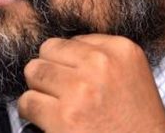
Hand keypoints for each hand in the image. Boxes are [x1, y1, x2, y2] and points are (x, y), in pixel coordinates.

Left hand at [18, 34, 164, 132]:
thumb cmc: (137, 124)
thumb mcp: (132, 76)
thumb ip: (101, 56)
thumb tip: (60, 51)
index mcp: (121, 49)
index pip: (72, 40)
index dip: (70, 63)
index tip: (78, 80)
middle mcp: (101, 63)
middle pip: (48, 50)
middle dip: (49, 71)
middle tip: (61, 92)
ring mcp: (82, 89)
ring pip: (34, 72)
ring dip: (38, 90)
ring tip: (53, 104)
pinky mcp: (65, 117)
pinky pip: (27, 101)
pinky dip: (31, 112)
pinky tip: (47, 121)